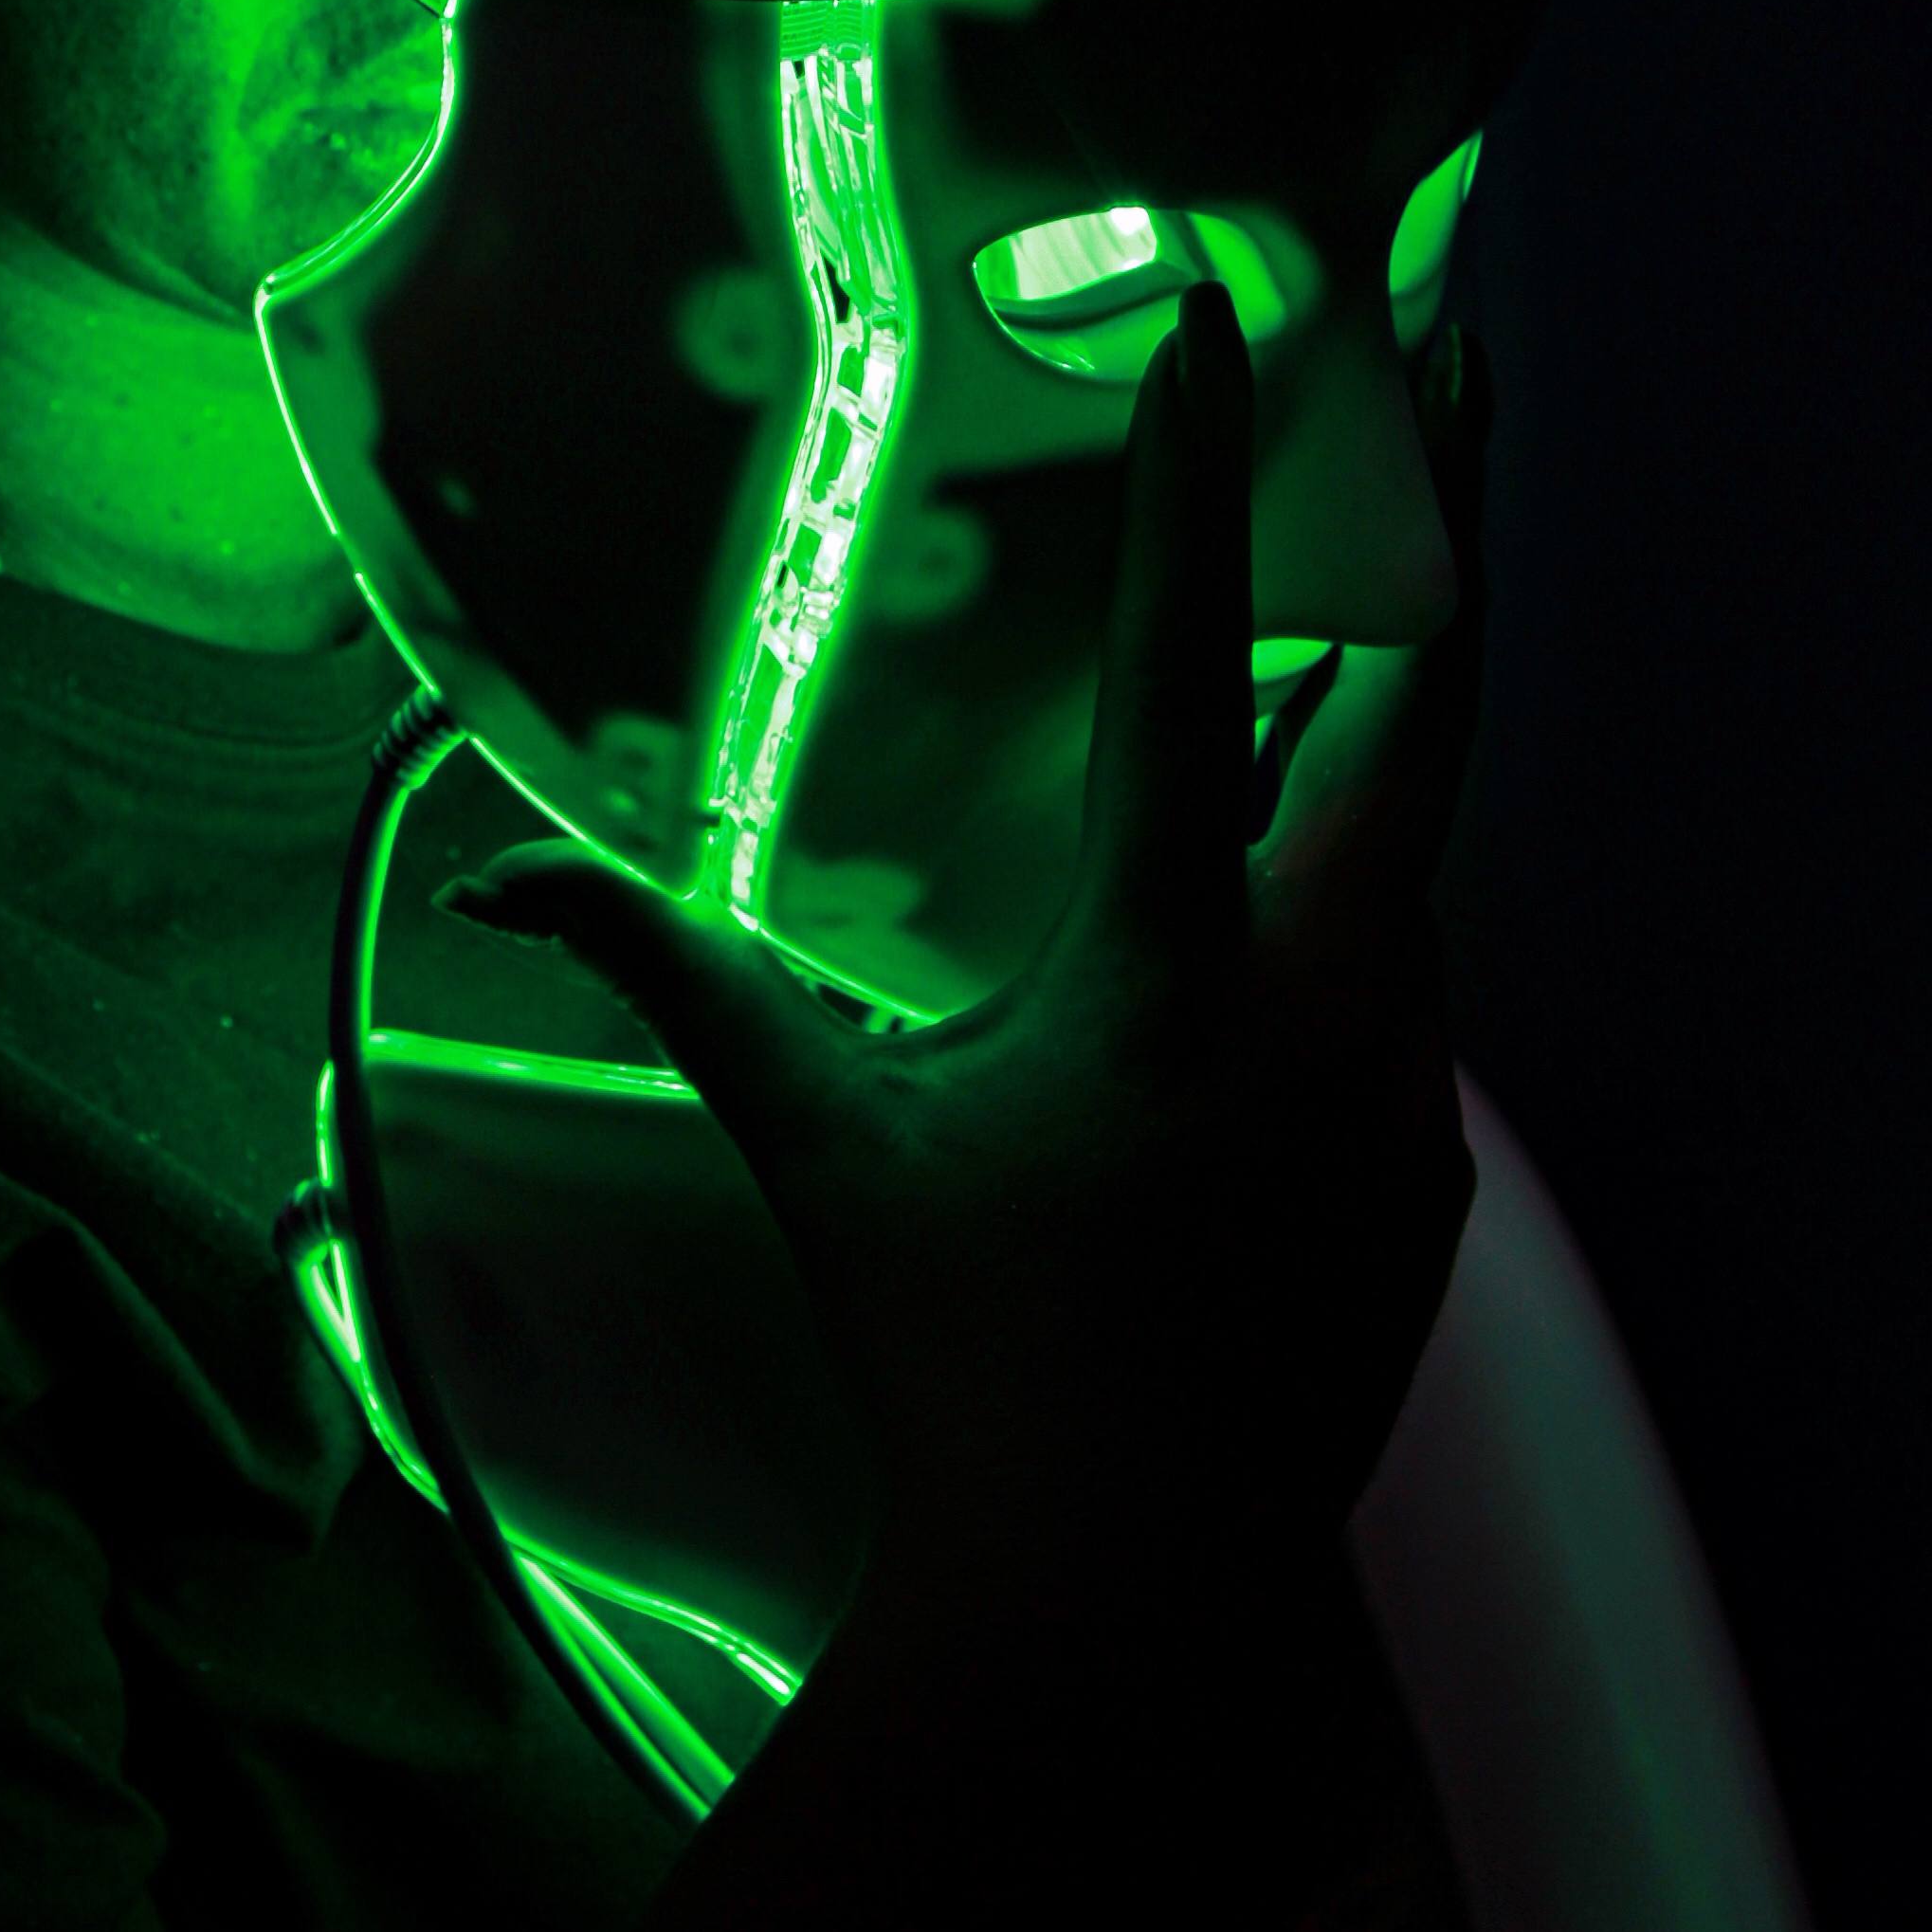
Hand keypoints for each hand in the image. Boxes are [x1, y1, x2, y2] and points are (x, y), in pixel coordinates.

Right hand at [432, 286, 1489, 1619]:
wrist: (1121, 1601)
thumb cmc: (951, 1353)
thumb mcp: (813, 1142)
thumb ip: (665, 977)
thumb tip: (491, 875)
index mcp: (1170, 971)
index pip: (1192, 668)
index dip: (1196, 479)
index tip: (1213, 329)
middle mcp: (1326, 1003)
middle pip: (1426, 702)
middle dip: (1439, 524)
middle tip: (1434, 371)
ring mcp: (1403, 1088)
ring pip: (1420, 847)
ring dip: (1374, 736)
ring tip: (1322, 629)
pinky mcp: (1430, 1169)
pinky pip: (1409, 979)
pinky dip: (1358, 904)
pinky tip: (1282, 910)